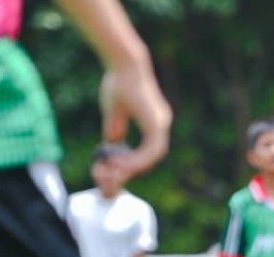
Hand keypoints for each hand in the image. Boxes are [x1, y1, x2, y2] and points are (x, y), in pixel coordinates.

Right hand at [98, 64, 170, 182]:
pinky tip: (122, 164)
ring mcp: (160, 123)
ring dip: (134, 166)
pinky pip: (150, 149)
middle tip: (116, 175)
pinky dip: (137, 159)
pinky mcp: (156, 122)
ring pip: (153, 156)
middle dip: (134, 168)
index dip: (135, 161)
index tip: (119, 167)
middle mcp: (161, 123)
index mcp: (153, 121)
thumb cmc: (117, 81)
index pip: (149, 149)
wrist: (124, 64)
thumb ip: (116, 127)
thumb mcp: (114, 110)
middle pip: (153, 156)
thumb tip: (113, 142)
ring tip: (115, 171)